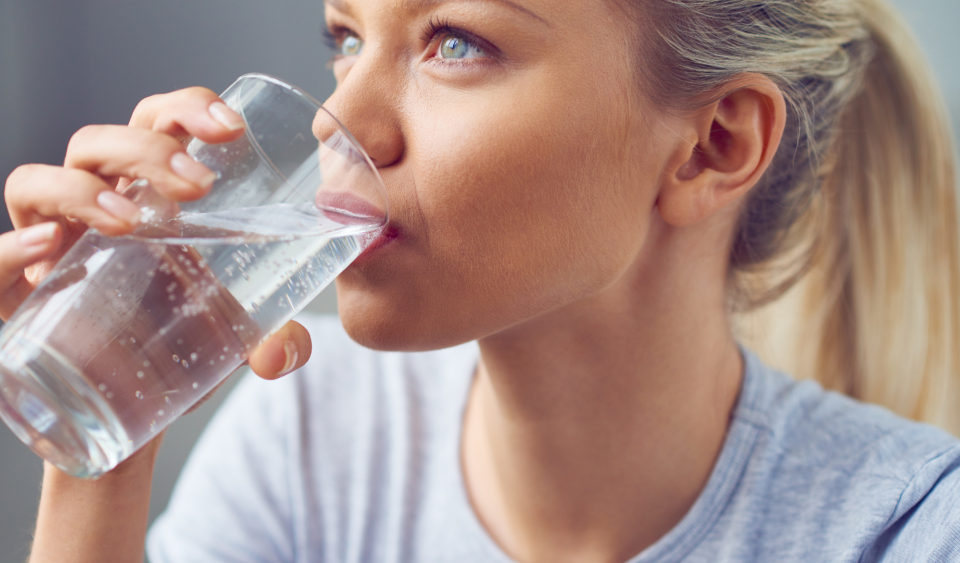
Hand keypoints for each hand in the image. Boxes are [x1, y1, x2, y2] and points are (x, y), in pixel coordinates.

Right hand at [3, 86, 311, 380]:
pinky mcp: (14, 296)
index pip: (156, 125)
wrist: (119, 410)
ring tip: (130, 220)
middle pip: (98, 145)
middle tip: (199, 186)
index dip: (186, 109)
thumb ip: (273, 341)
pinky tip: (48, 248)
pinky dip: (9, 249)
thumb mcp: (232, 339)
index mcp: (148, 198)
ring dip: (81, 189)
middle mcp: (90, 209)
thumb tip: (284, 352)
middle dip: (147, 148)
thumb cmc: (172, 348)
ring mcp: (46, 248)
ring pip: (36, 183)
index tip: (231, 128)